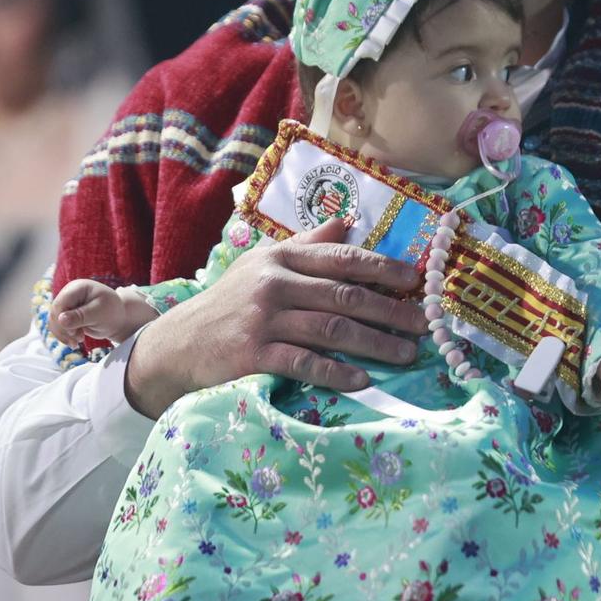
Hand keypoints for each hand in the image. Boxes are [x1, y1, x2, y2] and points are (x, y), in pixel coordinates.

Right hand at [50, 279, 158, 348]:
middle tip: (78, 341)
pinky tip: (76, 341)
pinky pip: (58, 326)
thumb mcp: (99, 314)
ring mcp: (67, 304)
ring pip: (54, 321)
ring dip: (64, 334)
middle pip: (55, 313)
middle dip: (64, 330)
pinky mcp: (66, 314)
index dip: (62, 320)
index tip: (74, 333)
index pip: (60, 303)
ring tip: (78, 341)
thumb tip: (60, 319)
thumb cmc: (112, 313)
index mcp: (77, 287)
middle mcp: (69, 293)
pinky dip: (65, 335)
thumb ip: (80, 316)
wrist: (119, 318)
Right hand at [123, 217, 426, 417]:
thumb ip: (306, 245)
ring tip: (405, 354)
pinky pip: (304, 363)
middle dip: (390, 310)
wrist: (177, 343)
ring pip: (331, 329)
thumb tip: (348, 221)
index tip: (416, 279)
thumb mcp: (262, 265)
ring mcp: (263, 320)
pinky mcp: (254, 354)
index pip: (341, 258)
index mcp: (281, 259)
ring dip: (374, 343)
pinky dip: (335, 372)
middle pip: (344, 295)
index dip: (383, 267)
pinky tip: (361, 380)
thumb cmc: (229, 303)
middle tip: (423, 325)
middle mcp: (274, 284)